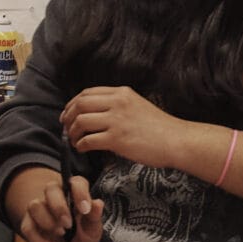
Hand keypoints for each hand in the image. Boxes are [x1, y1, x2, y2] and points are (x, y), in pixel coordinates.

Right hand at [5, 167, 103, 241]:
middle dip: (59, 207)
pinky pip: (27, 228)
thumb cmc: (82, 234)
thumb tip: (97, 203)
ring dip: (47, 221)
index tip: (85, 209)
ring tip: (61, 234)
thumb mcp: (93, 229)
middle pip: (50, 188)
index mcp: (74, 193)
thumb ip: (94, 216)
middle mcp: (55, 196)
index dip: (80, 193)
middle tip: (68, 224)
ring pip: (35, 205)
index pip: (76, 182)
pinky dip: (40, 241)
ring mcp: (40, 209)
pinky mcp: (29, 224)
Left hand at [60, 86, 194, 169]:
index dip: (73, 103)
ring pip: (81, 121)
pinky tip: (82, 148)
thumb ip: (119, 105)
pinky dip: (80, 145)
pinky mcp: (117, 139)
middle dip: (68, 117)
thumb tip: (97, 113)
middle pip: (80, 104)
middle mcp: (117, 103)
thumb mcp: (138, 105)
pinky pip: (88, 140)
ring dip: (73, 132)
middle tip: (66, 127)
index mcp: (122, 93)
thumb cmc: (160, 128)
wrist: (176, 140)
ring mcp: (117, 120)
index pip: (87, 92)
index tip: (68, 113)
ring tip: (74, 140)